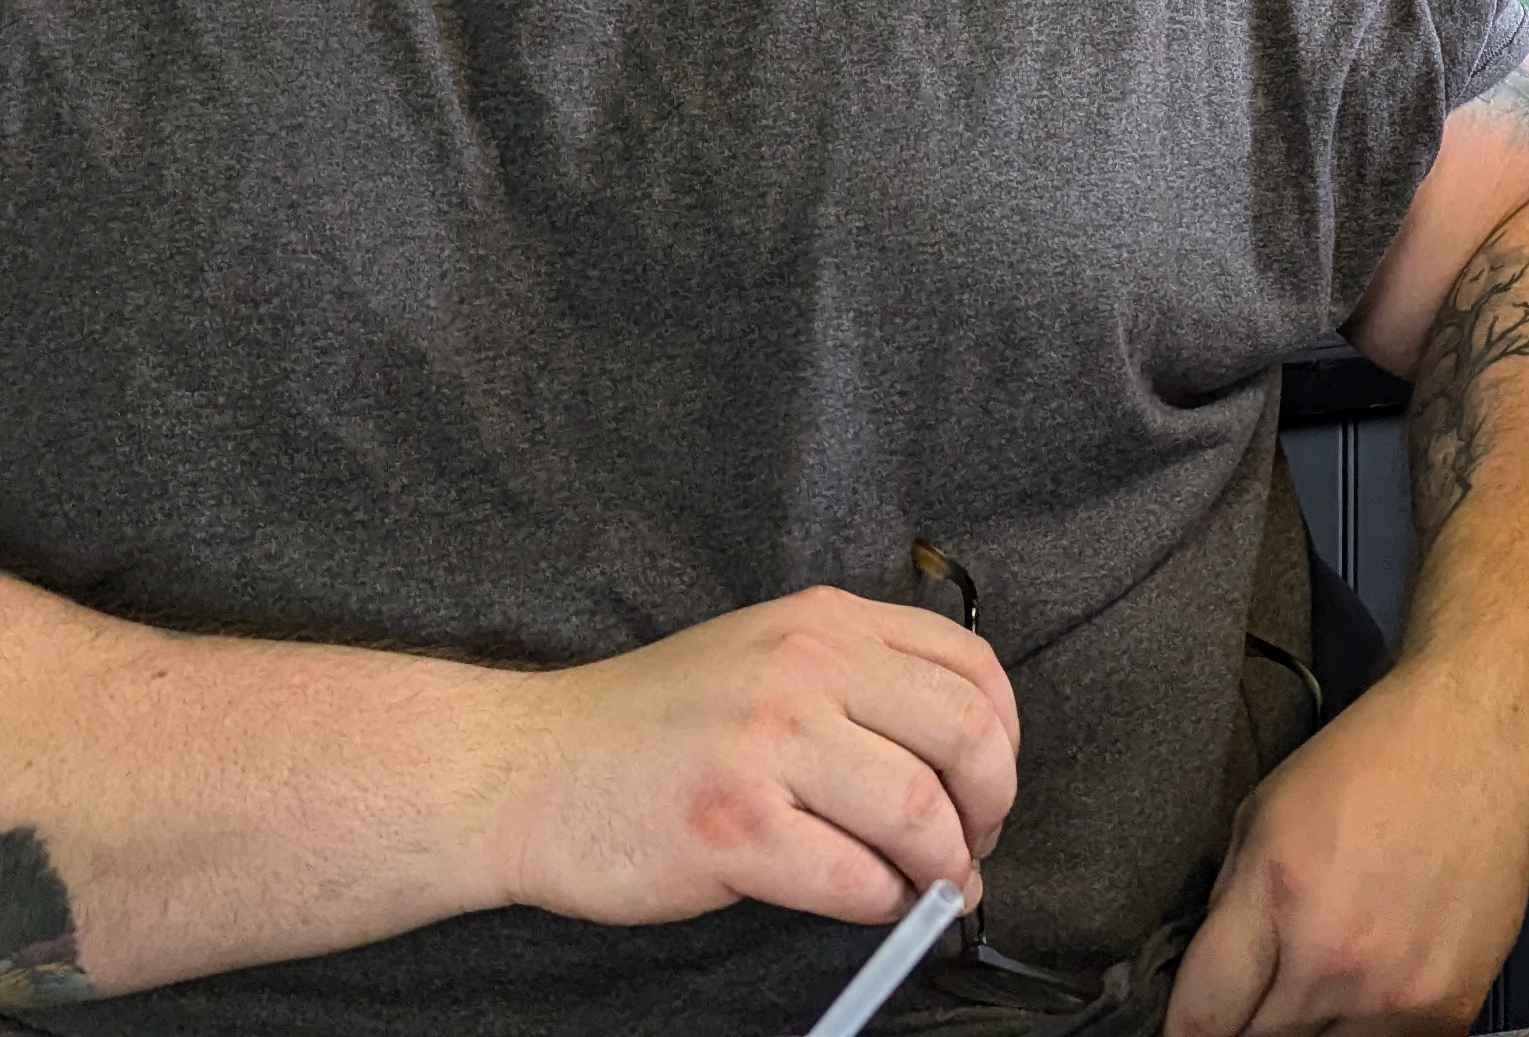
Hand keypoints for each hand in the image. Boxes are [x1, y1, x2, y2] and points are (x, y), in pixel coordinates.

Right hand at [469, 585, 1019, 929]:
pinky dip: (883, 904)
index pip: (973, 667)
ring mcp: (767, 745)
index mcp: (824, 623)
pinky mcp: (732, 827)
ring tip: (931, 888)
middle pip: (964, 739)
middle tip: (971, 849)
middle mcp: (804, 668)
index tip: (990, 787)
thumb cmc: (650, 728)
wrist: (524, 769)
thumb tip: (963, 763)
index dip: (1004, 739)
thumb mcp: (763, 658)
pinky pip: (854, 879)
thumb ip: (857, 683)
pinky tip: (869, 903)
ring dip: (943, 867)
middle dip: (989, 809)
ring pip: (919, 813)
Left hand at [1162, 669, 1528, 1036]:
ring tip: (1314, 987)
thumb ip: (1228, 912)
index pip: (1200, 1021)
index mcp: (1278, 898)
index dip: (1185, 1033)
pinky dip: (1368, 1031)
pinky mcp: (1451, 1005)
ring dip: (1309, 1032)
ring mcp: (1399, 993)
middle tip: (1256, 996)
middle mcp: (1337, 957)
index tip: (1192, 1029)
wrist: (1478, 740)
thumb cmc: (1375, 762)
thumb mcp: (1263, 816)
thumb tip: (1211, 989)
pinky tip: (1368, 990)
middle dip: (1245, 1025)